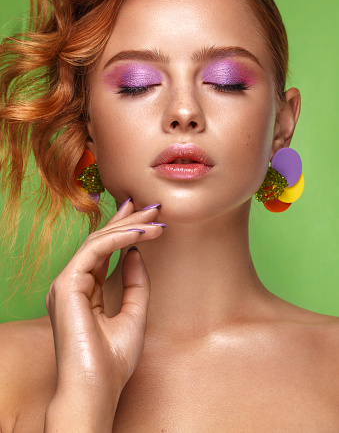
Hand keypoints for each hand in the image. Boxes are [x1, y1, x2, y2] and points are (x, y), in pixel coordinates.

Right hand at [44, 200, 163, 431]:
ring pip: (98, 242)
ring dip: (128, 226)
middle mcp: (72, 283)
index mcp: (84, 291)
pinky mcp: (67, 285)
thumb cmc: (112, 362)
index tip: (144, 213)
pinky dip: (119, 239)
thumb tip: (137, 253)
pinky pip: (95, 251)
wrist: (96, 391)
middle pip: (101, 241)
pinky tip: (141, 233)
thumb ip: (135, 284)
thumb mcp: (134, 315)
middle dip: (127, 220)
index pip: (103, 251)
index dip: (123, 228)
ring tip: (155, 217)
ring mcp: (66, 283)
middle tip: (152, 205)